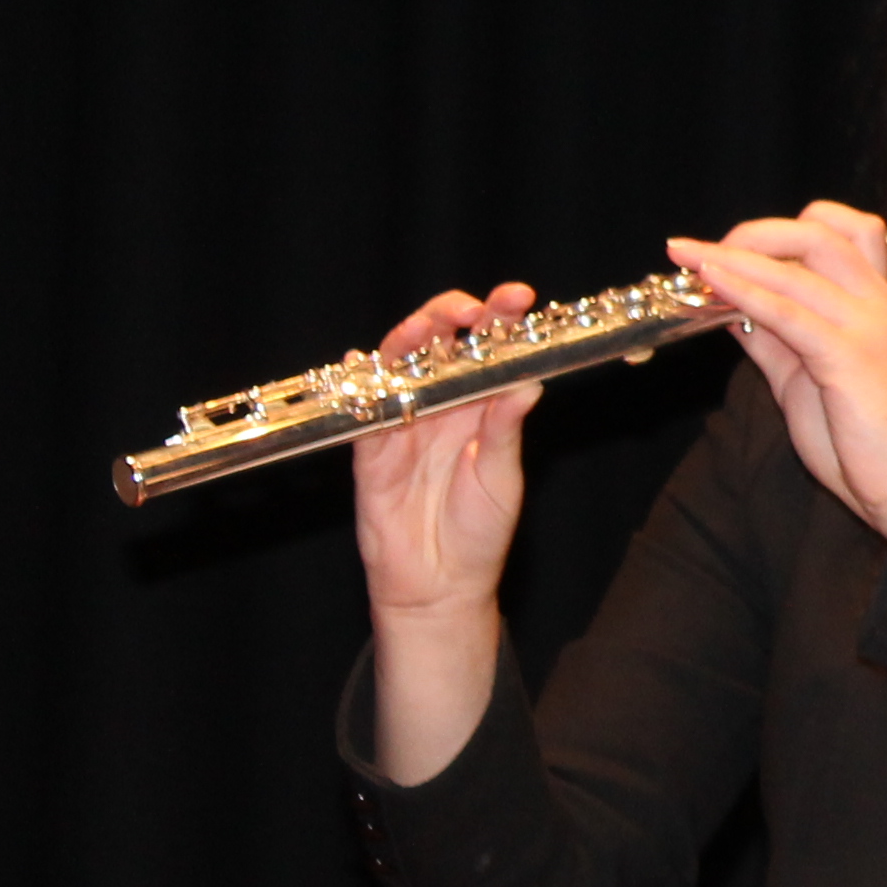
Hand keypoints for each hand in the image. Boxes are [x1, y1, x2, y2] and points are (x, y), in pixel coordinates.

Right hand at [350, 282, 539, 784]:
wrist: (440, 587)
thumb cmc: (479, 533)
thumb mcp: (502, 480)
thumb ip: (505, 431)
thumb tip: (528, 383)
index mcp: (481, 408)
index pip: (489, 351)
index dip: (501, 321)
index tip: (518, 299)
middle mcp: (441, 408)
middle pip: (440, 347)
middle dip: (452, 317)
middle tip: (471, 308)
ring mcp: (403, 426)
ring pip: (399, 368)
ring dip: (410, 341)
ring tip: (427, 326)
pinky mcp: (369, 452)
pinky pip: (361, 411)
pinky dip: (359, 385)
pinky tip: (359, 360)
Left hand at [668, 202, 886, 550]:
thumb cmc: (860, 436)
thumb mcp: (804, 373)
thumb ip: (773, 335)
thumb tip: (729, 304)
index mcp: (873, 301)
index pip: (845, 229)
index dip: (788, 227)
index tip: (739, 247)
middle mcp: (876, 301)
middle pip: (818, 231)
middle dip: (753, 233)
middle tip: (703, 251)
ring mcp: (866, 325)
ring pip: (797, 267)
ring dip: (734, 257)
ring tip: (689, 258)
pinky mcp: (849, 356)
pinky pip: (789, 312)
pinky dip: (744, 292)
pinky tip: (712, 287)